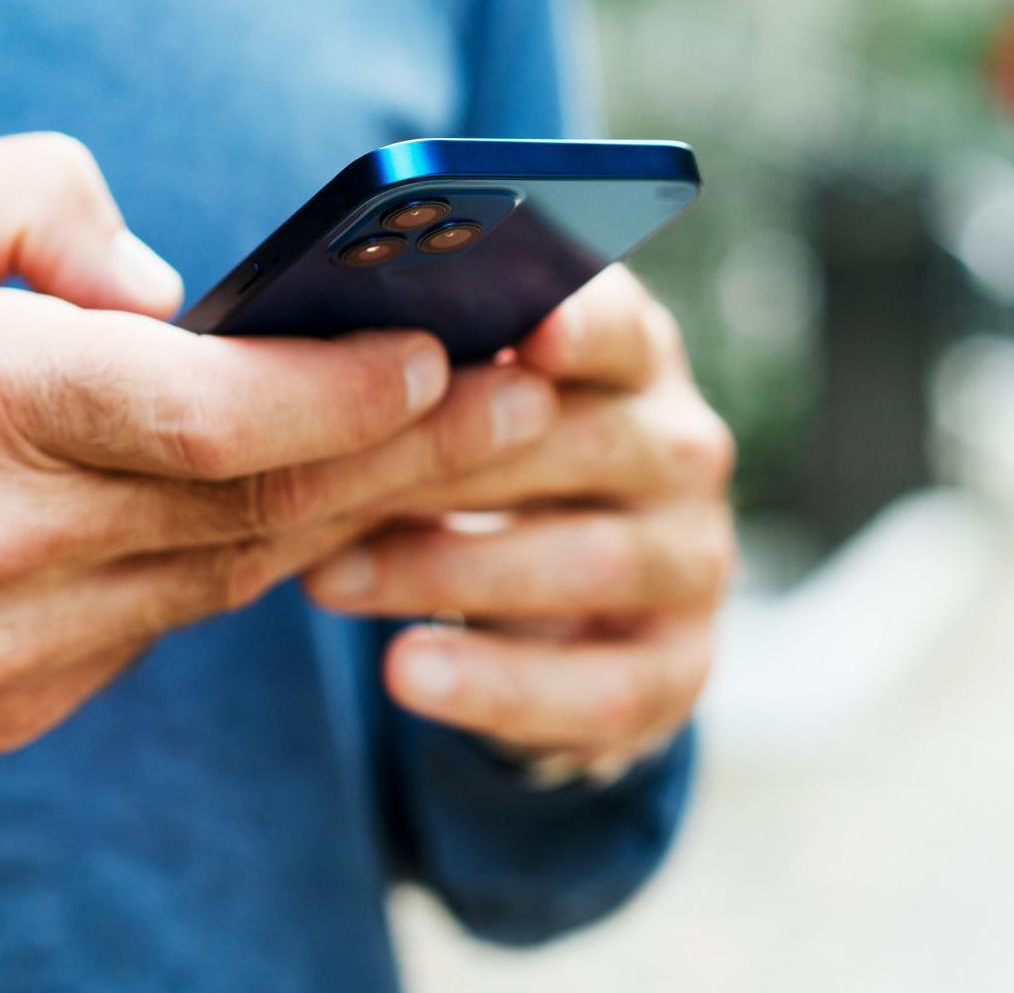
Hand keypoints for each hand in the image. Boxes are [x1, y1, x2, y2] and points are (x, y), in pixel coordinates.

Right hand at [0, 134, 557, 756]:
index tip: (445, 358)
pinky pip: (160, 628)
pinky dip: (230, 566)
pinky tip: (293, 516)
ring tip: (440, 453)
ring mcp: (11, 645)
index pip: (213, 414)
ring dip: (346, 515)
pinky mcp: (7, 706)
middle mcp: (5, 540)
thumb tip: (174, 289)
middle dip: (411, 457)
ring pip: (230, 577)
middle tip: (523, 407)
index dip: (347, 394)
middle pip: (259, 506)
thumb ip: (36, 205)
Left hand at [305, 268, 734, 780]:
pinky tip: (406, 671)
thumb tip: (320, 357)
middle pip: (589, 443)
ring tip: (329, 580)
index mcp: (634, 362)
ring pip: (594, 563)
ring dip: (450, 572)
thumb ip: (428, 380)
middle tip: (325, 478)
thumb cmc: (479, 478)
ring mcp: (694, 560)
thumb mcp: (460, 416)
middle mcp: (682, 451)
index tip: (524, 334)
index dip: (579, 326)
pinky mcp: (680, 666)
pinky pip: (603, 686)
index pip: (621, 327)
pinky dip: (498, 684)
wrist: (547, 621)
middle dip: (451, 462)